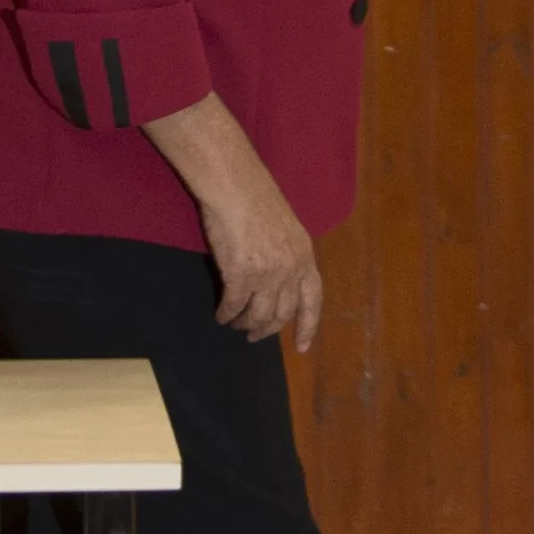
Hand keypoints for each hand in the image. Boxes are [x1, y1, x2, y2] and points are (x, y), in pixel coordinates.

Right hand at [196, 172, 322, 351]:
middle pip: (282, 314)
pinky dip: (226, 314)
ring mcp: (266, 276)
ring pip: (258, 314)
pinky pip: (233, 304)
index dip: (308, 327)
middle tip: (254, 336)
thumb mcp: (286, 228)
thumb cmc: (256, 198)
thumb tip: (277, 274)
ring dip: (245, 324)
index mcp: (305, 259)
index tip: (302, 347)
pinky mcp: (240, 276)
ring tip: (236, 325)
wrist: (235, 187)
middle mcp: (290, 272)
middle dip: (268, 329)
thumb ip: (286, 254)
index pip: (312, 302)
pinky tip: (220, 316)